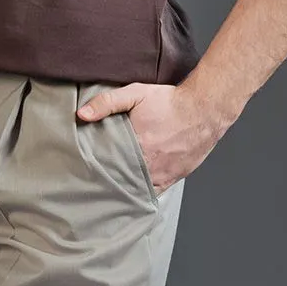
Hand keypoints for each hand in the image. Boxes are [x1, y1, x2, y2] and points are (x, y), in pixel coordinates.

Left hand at [77, 82, 225, 193]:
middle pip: (122, 180)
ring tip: (112, 187)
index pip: (108, 166)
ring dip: (126, 187)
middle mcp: (150, 165)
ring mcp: (164, 174)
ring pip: (138, 189)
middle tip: (95, 181)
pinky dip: (144, 191)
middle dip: (109, 181)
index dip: (96, 169)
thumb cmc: (169, 101)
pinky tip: (134, 190)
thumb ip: (107, 102)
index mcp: (137, 146)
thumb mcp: (136, 93)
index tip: (86, 170)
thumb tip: (82, 114)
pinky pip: (156, 192)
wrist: (204, 109)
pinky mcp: (176, 177)